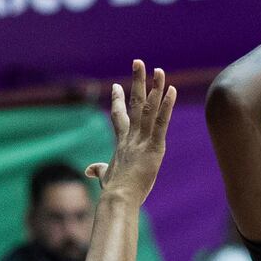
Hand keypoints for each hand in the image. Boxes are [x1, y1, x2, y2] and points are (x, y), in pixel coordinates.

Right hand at [83, 59, 177, 206]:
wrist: (118, 198)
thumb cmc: (113, 191)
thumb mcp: (105, 177)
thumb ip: (98, 170)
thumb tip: (89, 170)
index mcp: (121, 142)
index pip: (118, 116)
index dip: (117, 100)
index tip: (115, 85)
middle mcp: (131, 136)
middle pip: (134, 103)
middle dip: (136, 81)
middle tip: (138, 62)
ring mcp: (142, 140)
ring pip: (149, 108)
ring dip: (155, 88)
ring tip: (159, 70)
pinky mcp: (154, 148)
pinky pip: (161, 123)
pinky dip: (166, 106)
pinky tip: (171, 90)